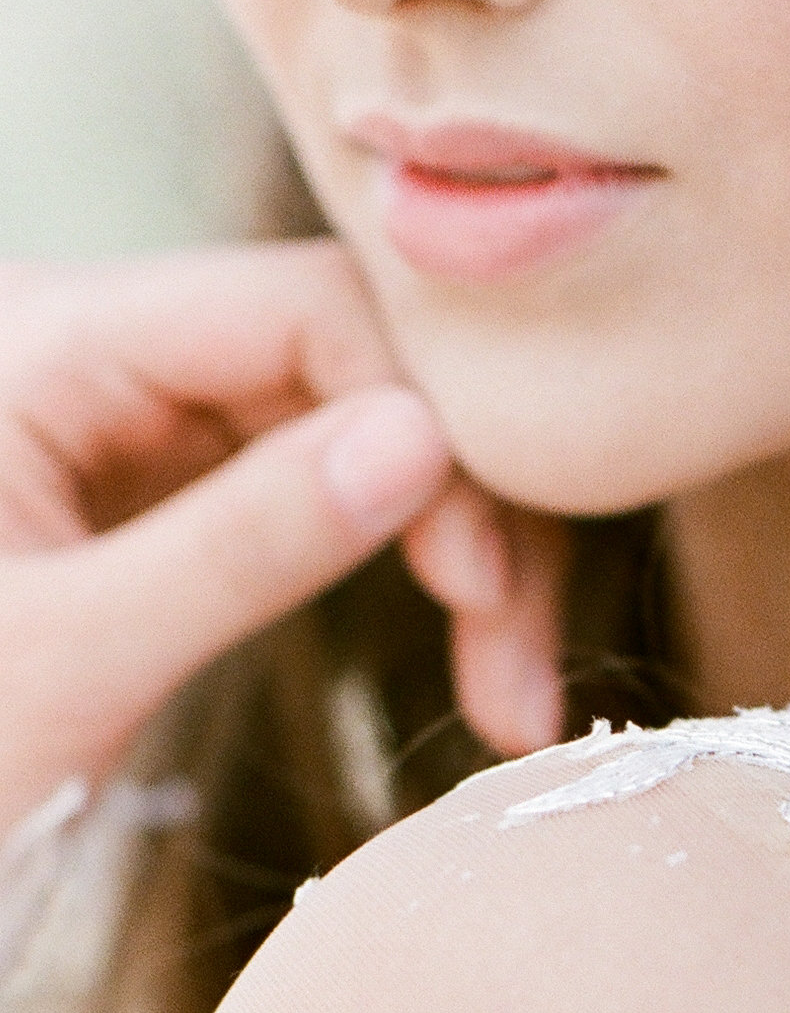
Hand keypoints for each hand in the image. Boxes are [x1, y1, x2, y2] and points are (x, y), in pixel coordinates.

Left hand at [0, 244, 565, 836]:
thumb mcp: (67, 660)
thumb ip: (243, 544)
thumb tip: (427, 444)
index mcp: (44, 341)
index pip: (304, 310)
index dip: (425, 422)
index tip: (475, 582)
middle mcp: (97, 351)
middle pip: (353, 366)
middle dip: (464, 507)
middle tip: (519, 668)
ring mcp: (134, 420)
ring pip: (358, 434)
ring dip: (460, 557)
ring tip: (515, 701)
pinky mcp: (162, 490)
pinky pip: (319, 493)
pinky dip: (406, 576)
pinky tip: (477, 667)